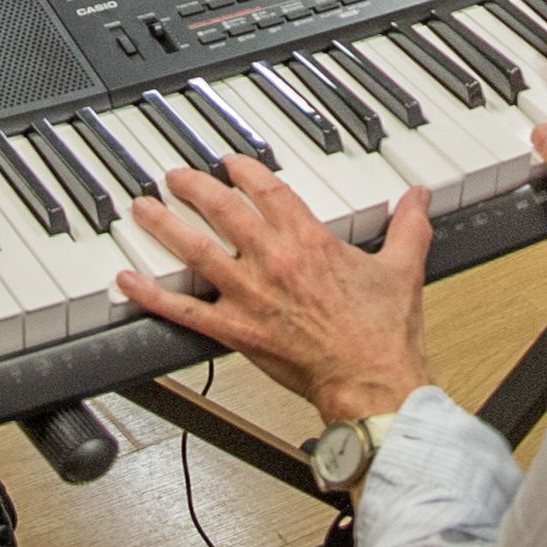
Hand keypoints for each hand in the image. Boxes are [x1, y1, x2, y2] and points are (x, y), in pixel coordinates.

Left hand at [119, 156, 432, 424]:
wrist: (372, 383)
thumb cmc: (384, 334)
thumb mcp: (403, 269)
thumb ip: (408, 226)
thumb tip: (418, 196)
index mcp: (310, 242)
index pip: (269, 191)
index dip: (245, 171)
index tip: (230, 163)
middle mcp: (274, 262)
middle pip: (223, 211)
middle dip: (195, 188)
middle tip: (175, 176)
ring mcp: (250, 297)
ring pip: (195, 251)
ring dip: (164, 226)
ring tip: (142, 208)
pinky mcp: (236, 332)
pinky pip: (184, 311)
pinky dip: (152, 295)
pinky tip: (128, 281)